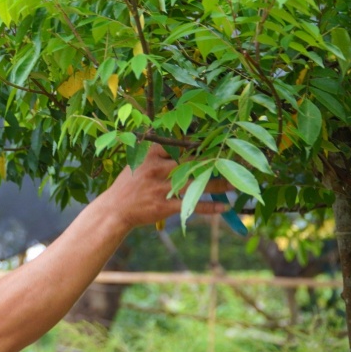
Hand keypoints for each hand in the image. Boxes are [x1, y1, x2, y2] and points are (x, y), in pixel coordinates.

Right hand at [102, 144, 229, 228]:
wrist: (115, 210)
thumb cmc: (129, 185)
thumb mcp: (137, 162)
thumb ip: (157, 153)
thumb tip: (183, 143)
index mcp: (150, 155)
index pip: (178, 145)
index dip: (198, 144)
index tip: (215, 142)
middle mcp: (156, 169)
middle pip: (191, 163)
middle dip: (213, 162)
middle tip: (233, 160)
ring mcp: (160, 188)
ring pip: (195, 183)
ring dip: (218, 184)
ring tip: (235, 184)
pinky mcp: (164, 206)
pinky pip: (191, 205)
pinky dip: (209, 207)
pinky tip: (223, 207)